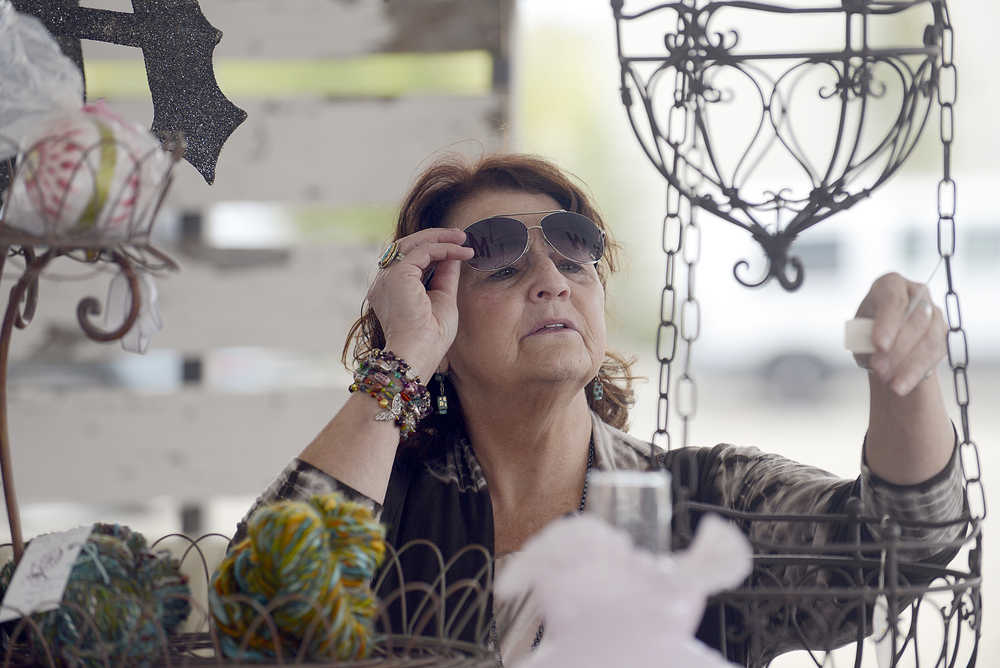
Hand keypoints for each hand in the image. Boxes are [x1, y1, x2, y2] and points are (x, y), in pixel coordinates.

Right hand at [366, 227, 474, 379]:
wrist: (418, 355)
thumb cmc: (430, 339)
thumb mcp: (442, 300)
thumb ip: (445, 276)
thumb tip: (453, 255)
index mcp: (390, 290)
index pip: (408, 260)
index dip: (432, 251)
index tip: (456, 249)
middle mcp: (383, 282)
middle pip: (406, 247)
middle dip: (434, 238)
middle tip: (460, 236)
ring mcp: (387, 278)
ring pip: (412, 244)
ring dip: (439, 238)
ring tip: (462, 239)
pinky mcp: (398, 275)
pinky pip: (423, 251)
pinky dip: (444, 248)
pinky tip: (461, 252)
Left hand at [853, 272, 945, 395]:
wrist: (883, 344)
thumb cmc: (865, 333)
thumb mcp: (858, 332)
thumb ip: (866, 338)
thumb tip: (876, 350)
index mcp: (890, 284)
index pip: (893, 299)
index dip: (887, 323)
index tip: (879, 346)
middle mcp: (916, 293)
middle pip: (915, 319)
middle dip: (898, 348)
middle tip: (878, 369)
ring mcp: (934, 312)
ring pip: (930, 338)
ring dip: (909, 364)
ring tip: (889, 383)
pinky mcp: (943, 333)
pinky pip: (936, 353)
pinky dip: (917, 372)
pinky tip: (901, 386)